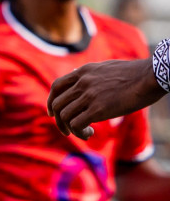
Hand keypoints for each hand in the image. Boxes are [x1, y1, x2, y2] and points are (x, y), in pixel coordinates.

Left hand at [49, 58, 163, 139]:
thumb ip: (89, 73)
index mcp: (83, 72)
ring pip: (65, 116)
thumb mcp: (105, 67)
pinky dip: (79, 132)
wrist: (150, 77)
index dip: (52, 101)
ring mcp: (89, 95)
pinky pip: (77, 124)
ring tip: (84, 133)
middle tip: (67, 130)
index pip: (56, 87)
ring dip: (69, 129)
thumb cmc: (133, 74)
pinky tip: (89, 133)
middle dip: (59, 120)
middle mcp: (82, 83)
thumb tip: (76, 74)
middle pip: (57, 104)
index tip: (53, 113)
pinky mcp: (99, 109)